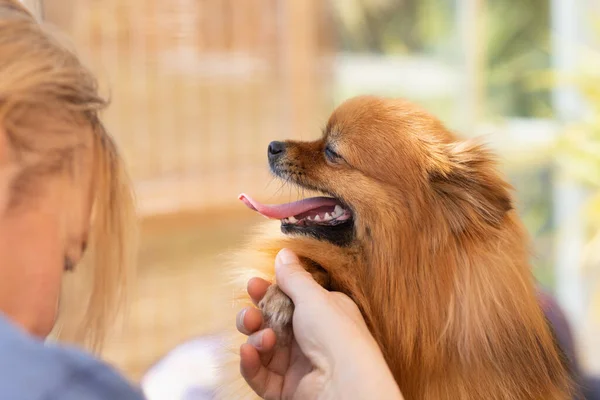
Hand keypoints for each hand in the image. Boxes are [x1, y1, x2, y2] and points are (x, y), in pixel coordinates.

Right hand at [236, 249, 403, 399]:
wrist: (345, 383)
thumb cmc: (336, 334)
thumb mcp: (313, 297)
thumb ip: (293, 276)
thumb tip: (284, 252)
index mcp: (321, 313)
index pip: (288, 299)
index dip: (268, 292)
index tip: (253, 284)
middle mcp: (309, 338)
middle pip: (270, 323)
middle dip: (255, 316)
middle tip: (252, 315)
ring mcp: (296, 364)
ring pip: (262, 347)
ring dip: (255, 339)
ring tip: (264, 338)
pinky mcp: (285, 388)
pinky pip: (259, 374)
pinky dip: (250, 363)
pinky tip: (248, 353)